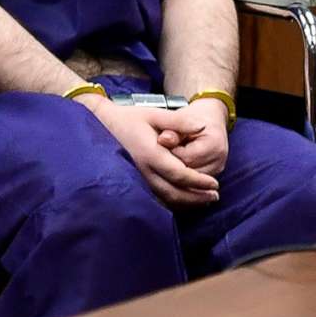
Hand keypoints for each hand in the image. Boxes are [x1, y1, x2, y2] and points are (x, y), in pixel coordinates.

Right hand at [80, 96, 220, 207]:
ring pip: (164, 199)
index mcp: (151, 154)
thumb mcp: (154, 114)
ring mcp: (136, 179)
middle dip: (196, 197)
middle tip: (214, 197)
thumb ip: (179, 121)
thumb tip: (202, 127)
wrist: (100, 124)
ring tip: (203, 201)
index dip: (199, 182)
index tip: (215, 185)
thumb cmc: (130, 118)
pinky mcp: (133, 182)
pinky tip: (183, 200)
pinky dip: (172, 202)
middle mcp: (143, 171)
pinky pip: (154, 198)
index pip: (180, 174)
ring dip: (186, 203)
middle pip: (175, 193)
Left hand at [160, 99, 229, 176]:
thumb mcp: (183, 118)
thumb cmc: (194, 117)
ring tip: (166, 161)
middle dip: (172, 167)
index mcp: (214, 144)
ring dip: (175, 176)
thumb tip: (162, 140)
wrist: (210, 119)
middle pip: (188, 173)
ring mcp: (217, 170)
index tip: (158, 146)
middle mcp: (219, 160)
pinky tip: (170, 171)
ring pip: (190, 183)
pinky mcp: (213, 176)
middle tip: (160, 156)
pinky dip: (181, 181)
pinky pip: (193, 185)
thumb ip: (173, 130)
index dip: (169, 155)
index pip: (185, 158)